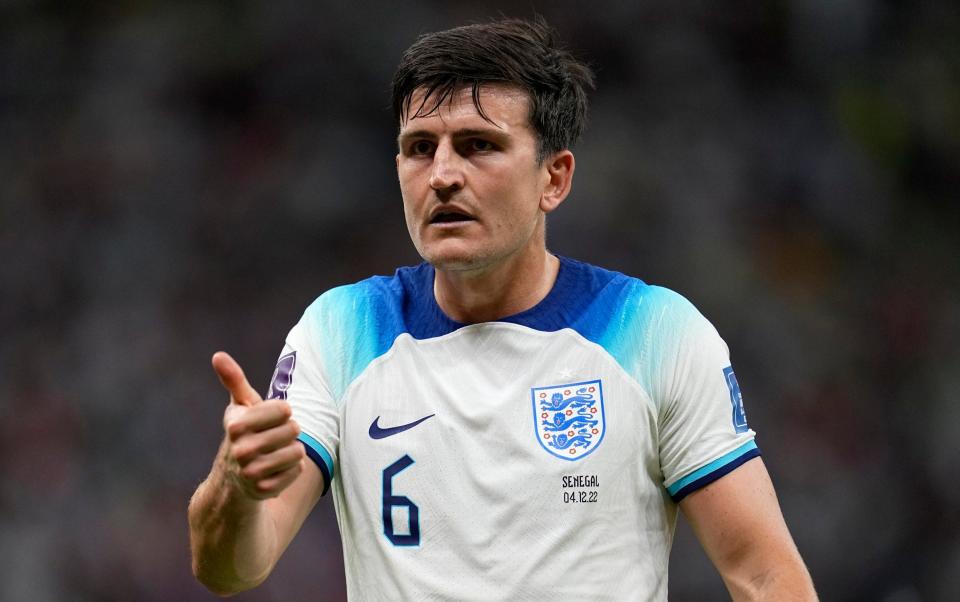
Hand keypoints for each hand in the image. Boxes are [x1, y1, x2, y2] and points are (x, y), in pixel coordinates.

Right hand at [212, 351, 304, 499]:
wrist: (233, 478)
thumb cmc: (244, 433)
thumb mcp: (240, 406)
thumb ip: (234, 380)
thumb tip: (218, 355)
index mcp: (236, 425)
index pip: (284, 408)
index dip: (283, 411)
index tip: (271, 417)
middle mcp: (240, 450)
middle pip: (293, 429)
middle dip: (289, 431)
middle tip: (274, 437)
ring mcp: (251, 472)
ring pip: (298, 451)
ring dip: (292, 450)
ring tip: (275, 453)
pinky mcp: (264, 490)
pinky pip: (298, 471)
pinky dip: (293, 469)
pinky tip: (276, 469)